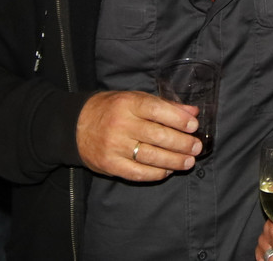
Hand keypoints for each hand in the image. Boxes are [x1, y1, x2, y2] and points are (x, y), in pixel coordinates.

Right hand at [76, 90, 201, 180]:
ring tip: (188, 161)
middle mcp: (120, 124)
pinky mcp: (110, 165)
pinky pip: (138, 173)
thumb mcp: (135, 99)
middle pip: (157, 136)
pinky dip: (156, 173)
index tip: (194, 126)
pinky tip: (168, 171)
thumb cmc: (112, 109)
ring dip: (174, 161)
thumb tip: (192, 113)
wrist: (76, 126)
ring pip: (150, 156)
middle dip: (181, 143)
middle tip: (196, 147)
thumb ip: (165, 106)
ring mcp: (114, 146)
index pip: (157, 110)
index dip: (178, 119)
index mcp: (128, 103)